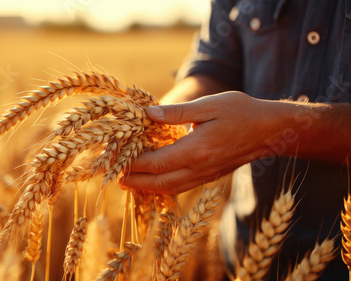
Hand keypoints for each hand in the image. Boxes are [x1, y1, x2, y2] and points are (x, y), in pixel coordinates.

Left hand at [120, 91, 269, 193]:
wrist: (270, 131)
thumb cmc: (241, 112)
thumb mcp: (209, 105)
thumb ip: (177, 112)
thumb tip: (147, 114)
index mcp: (197, 150)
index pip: (156, 163)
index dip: (133, 163)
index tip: (116, 159)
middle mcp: (199, 168)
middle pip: (160, 182)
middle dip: (135, 181)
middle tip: (116, 178)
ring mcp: (205, 175)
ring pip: (170, 188)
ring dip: (147, 188)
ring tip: (129, 183)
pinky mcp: (210, 176)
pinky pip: (181, 186)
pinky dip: (163, 187)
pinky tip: (154, 181)